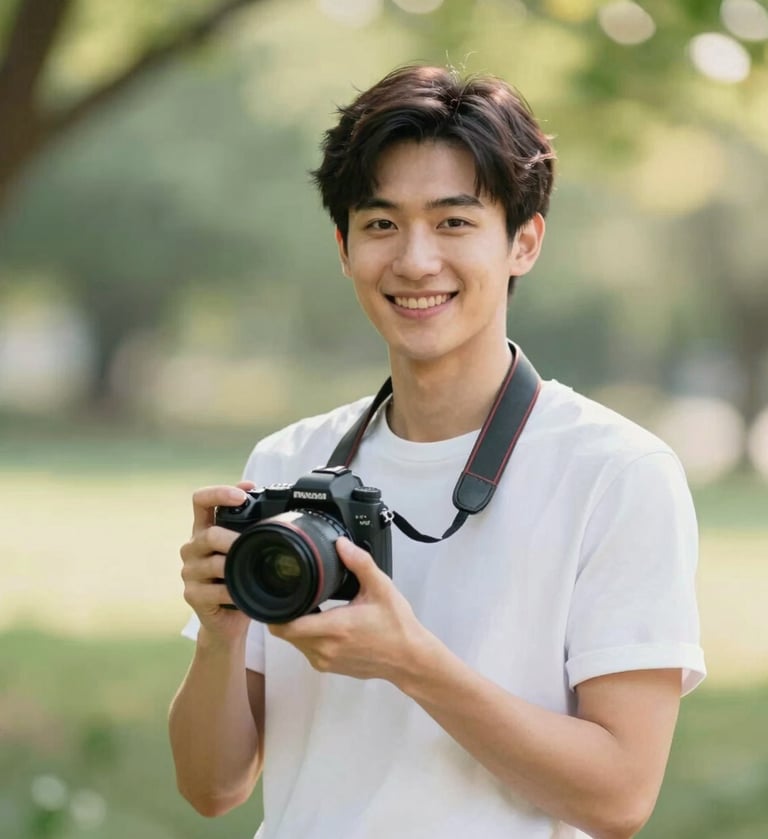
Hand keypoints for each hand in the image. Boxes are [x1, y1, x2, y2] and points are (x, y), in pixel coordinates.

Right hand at [179, 481, 255, 644]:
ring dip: (236, 567)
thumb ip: (250, 528)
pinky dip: (233, 592)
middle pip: (209, 534)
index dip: (219, 493)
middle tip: (255, 544)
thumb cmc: (239, 578)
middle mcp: (192, 547)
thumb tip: (275, 507)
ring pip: (213, 563)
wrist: (228, 619)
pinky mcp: (192, 595)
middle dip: (234, 539)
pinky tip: (243, 593)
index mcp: (204, 530)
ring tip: (252, 571)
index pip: (201, 500)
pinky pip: (215, 590)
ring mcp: (189, 572)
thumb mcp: (245, 549)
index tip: (243, 494)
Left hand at [268, 538, 430, 683]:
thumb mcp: (381, 588)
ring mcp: (325, 661)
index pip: (286, 626)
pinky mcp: (330, 668)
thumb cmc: (396, 625)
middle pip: (286, 634)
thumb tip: (341, 543)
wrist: (409, 659)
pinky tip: (321, 622)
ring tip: (308, 606)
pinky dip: (307, 637)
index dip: (273, 612)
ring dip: (296, 626)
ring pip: (295, 643)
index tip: (272, 595)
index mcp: (334, 628)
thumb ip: (360, 563)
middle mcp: (324, 648)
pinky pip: (307, 651)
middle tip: (291, 593)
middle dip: (284, 614)